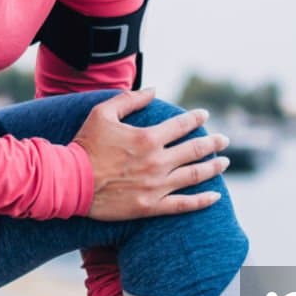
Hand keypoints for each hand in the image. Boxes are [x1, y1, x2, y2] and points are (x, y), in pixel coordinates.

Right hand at [73, 86, 231, 221]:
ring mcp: (156, 186)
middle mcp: (157, 162)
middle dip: (213, 142)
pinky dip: (202, 201)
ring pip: (194, 175)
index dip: (196, 118)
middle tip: (223, 139)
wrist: (70, 182)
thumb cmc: (85, 145)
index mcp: (148, 138)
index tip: (204, 115)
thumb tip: (153, 89)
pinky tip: (216, 196)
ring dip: (213, 167)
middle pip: (195, 150)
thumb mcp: (103, 113)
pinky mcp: (151, 206)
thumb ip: (129, 99)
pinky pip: (183, 204)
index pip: (182, 125)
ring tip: (224, 162)